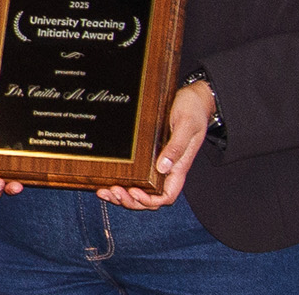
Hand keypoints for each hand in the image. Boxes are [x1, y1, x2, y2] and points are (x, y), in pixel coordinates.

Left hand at [99, 79, 211, 210]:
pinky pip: (135, 176)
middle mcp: (167, 170)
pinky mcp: (149, 156)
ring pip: (141, 190)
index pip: (166, 196)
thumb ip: (176, 147)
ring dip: (123, 196)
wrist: (194, 98)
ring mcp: (157, 164)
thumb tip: (162, 167)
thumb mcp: (187, 125)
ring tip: (105, 192)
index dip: (150, 200)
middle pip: (150, 199)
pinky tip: (106, 182)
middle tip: (113, 191)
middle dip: (131, 201)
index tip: (134, 191)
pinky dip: (121, 183)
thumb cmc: (193, 110)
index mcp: (179, 167)